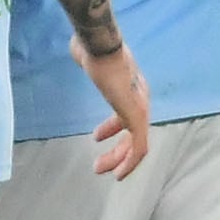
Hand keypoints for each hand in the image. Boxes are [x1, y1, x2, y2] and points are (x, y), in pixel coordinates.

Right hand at [77, 40, 151, 178]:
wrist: (100, 46)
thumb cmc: (92, 48)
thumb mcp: (88, 56)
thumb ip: (87, 59)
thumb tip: (80, 50)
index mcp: (128, 86)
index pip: (125, 113)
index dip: (112, 128)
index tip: (97, 137)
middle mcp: (138, 99)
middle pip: (133, 132)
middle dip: (117, 151)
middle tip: (99, 165)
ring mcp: (139, 108)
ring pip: (137, 143)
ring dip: (121, 159)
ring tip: (103, 170)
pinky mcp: (137, 117)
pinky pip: (139, 147)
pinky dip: (130, 162)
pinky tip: (119, 173)